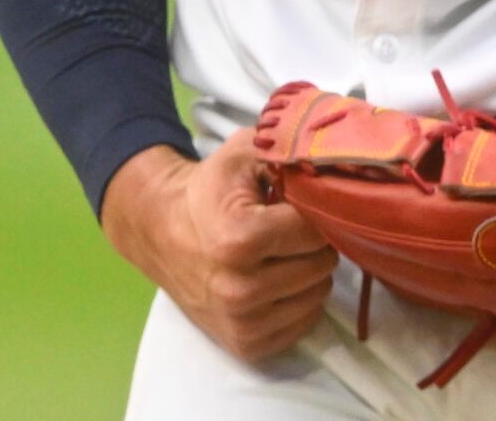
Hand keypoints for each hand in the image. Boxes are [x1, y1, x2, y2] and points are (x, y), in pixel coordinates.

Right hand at [101, 135, 338, 363]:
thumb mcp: (244, 153)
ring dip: (307, 271)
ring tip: (279, 252)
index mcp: (240, 240)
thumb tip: (334, 161)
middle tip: (288, 227)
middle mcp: (240, 290)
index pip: (316, 230)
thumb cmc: (209, 191)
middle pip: (322, 264)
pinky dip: (297, 300)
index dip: (315, 210)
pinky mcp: (246, 346)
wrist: (161, 231)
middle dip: (313, 241)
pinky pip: (303, 323)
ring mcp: (242, 323)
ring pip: (317, 294)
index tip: (297, 203)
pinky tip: (274, 278)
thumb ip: (290, 148)